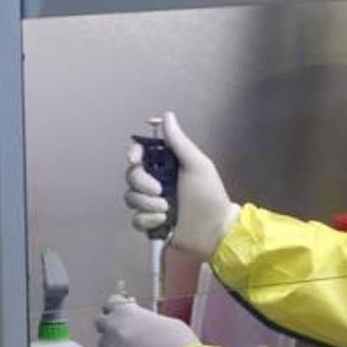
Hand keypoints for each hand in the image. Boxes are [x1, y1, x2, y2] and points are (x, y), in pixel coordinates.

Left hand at [95, 295, 199, 346]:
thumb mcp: (167, 323)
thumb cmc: (180, 344)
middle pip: (101, 324)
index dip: (117, 308)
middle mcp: (113, 331)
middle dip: (111, 327)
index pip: (111, 303)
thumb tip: (144, 326)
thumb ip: (147, 321)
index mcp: (127, 313)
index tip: (123, 313)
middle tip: (125, 334)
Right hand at [125, 111, 240, 260]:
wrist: (215, 230)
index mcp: (165, 166)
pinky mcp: (150, 223)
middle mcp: (155, 182)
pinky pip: (136, 219)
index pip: (139, 154)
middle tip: (160, 191)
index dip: (133, 154)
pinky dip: (148, 220)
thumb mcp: (197, 165)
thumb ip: (179, 142)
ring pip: (130, 198)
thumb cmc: (210, 195)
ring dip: (148, 204)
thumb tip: (167, 116)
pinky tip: (164, 222)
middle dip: (142, 183)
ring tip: (167, 210)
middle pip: (131, 176)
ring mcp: (151, 203)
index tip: (135, 159)